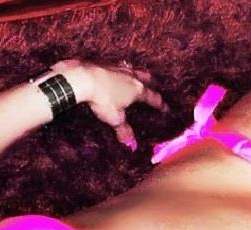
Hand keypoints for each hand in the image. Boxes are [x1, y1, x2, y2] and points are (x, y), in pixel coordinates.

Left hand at [50, 59, 166, 149]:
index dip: (160, 104)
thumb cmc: (103, 99)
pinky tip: (117, 71)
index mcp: (138, 90)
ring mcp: (119, 69)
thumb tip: (130, 144)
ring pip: (134, 70)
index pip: (153, 98)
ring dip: (138, 74)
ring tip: (138, 76)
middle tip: (154, 86)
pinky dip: (121, 69)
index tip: (165, 108)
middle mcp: (132, 77)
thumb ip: (124, 130)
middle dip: (151, 84)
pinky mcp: (106, 65)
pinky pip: (118, 66)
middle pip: (146, 79)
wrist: (85, 79)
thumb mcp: (115, 118)